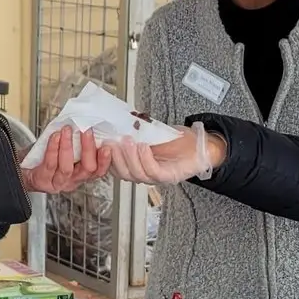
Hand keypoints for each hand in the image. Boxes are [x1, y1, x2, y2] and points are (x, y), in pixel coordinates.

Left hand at [20, 126, 110, 193]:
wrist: (22, 168)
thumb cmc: (45, 157)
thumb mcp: (65, 151)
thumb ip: (77, 143)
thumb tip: (86, 123)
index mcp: (81, 174)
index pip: (98, 171)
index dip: (105, 161)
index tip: (107, 147)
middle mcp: (72, 181)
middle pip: (87, 169)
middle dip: (88, 148)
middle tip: (86, 131)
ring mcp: (57, 183)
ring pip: (68, 167)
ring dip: (68, 146)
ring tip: (67, 130)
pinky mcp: (43, 181)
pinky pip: (50, 164)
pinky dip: (53, 148)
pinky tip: (55, 136)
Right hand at [107, 122, 224, 183]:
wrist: (200, 145)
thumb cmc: (176, 140)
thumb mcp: (149, 133)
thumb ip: (132, 131)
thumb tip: (113, 122)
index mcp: (136, 165)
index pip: (115, 168)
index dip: (105, 159)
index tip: (99, 145)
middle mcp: (144, 174)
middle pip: (123, 173)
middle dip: (115, 158)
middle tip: (110, 143)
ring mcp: (156, 177)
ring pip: (136, 174)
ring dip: (129, 157)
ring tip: (127, 141)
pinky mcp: (169, 176)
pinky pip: (153, 172)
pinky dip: (146, 159)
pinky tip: (143, 147)